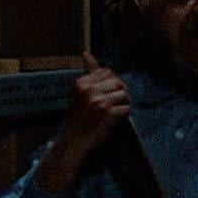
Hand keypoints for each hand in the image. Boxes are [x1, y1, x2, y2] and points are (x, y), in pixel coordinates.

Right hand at [36, 52, 129, 191]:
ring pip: (123, 94)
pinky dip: (123, 115)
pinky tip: (114, 120)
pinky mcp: (107, 113)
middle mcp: (89, 90)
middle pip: (117, 82)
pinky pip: (125, 108)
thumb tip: (87, 54)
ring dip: (122, 104)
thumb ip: (87, 74)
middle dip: (119, 93)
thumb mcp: (78, 94)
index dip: (111, 83)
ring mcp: (98, 101)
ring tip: (113, 113)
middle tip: (113, 105)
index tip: (108, 93)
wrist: (72, 143)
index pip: (106, 72)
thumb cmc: (77, 119)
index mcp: (81, 83)